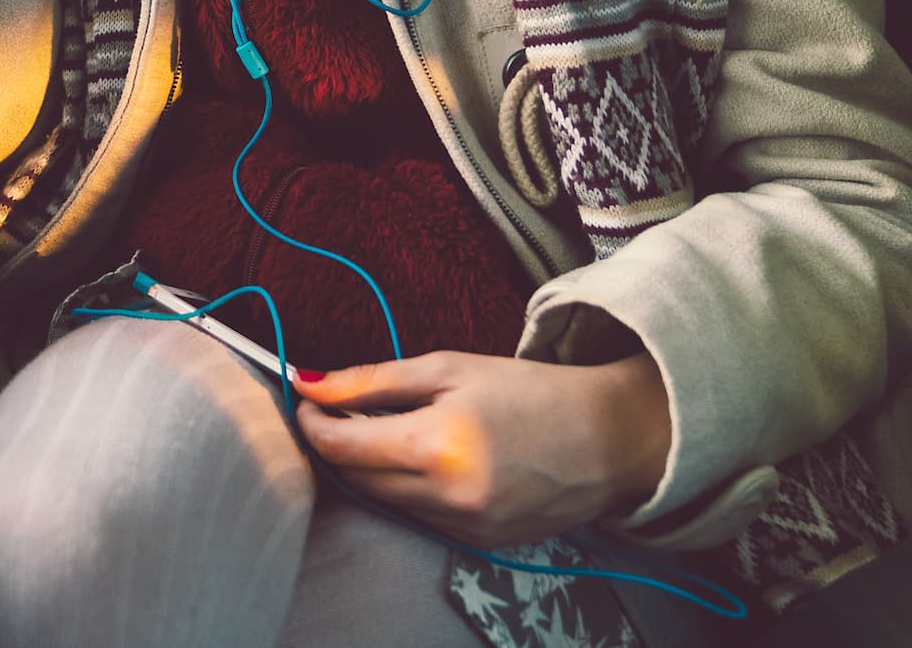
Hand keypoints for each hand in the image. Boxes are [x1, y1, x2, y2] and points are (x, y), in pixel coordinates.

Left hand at [291, 350, 671, 547]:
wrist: (607, 439)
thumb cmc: (528, 392)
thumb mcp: (447, 368)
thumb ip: (371, 380)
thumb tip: (306, 382)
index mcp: (439, 446)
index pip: (344, 448)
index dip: (313, 424)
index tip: (304, 400)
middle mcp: (449, 497)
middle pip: (358, 478)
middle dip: (337, 445)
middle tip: (335, 412)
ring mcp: (466, 528)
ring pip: (386, 501)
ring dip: (372, 468)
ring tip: (388, 430)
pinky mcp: (480, 544)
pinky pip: (420, 517)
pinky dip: (409, 488)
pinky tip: (426, 459)